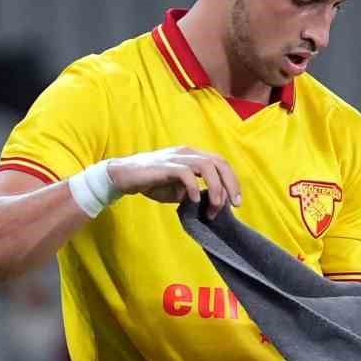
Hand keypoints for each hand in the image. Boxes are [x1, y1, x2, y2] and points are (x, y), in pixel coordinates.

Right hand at [106, 147, 242, 210]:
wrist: (125, 176)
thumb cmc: (152, 182)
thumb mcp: (179, 189)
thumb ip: (195, 192)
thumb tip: (210, 203)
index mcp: (194, 156)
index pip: (221, 164)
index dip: (233, 182)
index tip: (236, 202)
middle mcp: (188, 153)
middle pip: (219, 163)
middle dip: (231, 184)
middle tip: (235, 205)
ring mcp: (177, 158)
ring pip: (207, 166)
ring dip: (215, 189)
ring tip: (213, 208)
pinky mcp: (165, 166)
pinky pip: (186, 174)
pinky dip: (194, 188)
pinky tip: (193, 201)